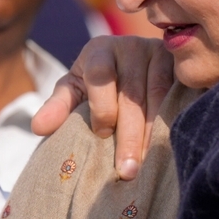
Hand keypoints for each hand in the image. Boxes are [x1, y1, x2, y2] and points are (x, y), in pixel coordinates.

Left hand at [32, 35, 173, 179]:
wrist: (131, 65)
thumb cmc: (96, 84)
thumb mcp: (74, 90)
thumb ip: (58, 107)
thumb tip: (38, 128)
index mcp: (99, 50)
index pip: (101, 78)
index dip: (101, 108)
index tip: (101, 135)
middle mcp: (131, 46)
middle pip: (131, 95)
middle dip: (129, 136)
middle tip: (127, 171)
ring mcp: (159, 53)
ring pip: (159, 97)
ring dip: (153, 135)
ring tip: (149, 166)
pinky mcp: (181, 65)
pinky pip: (180, 95)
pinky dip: (175, 121)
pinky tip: (172, 146)